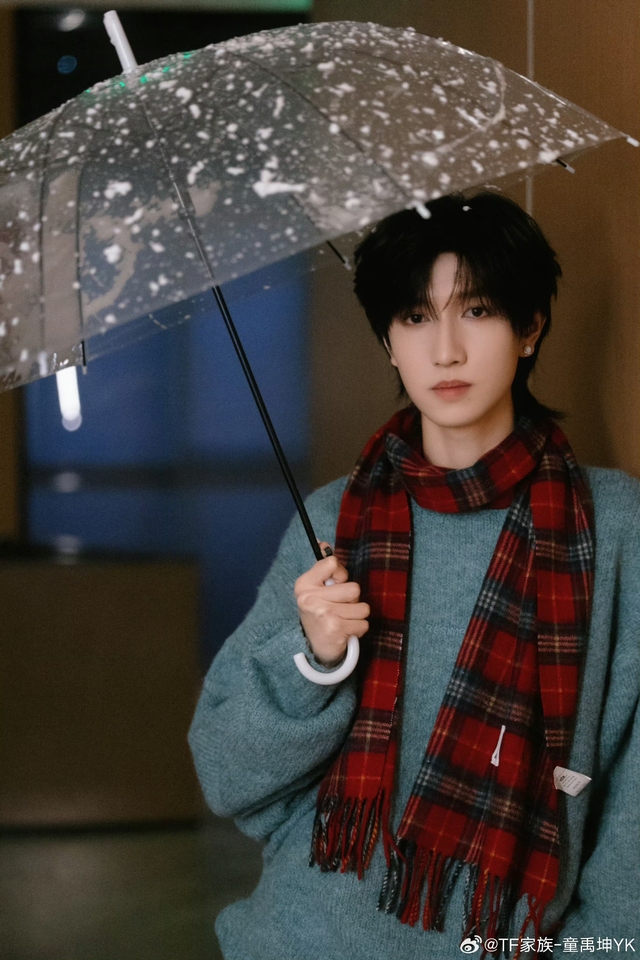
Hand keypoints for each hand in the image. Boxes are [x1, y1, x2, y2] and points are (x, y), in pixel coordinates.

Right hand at [294, 541, 369, 666]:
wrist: (315, 647)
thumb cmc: (320, 612)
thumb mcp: (316, 589)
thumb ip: (324, 568)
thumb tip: (323, 542)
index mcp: (304, 584)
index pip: (332, 563)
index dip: (341, 575)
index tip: (334, 586)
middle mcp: (310, 598)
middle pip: (354, 588)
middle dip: (353, 600)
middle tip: (340, 607)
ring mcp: (323, 614)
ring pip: (362, 607)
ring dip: (358, 615)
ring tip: (345, 620)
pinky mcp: (335, 630)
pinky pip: (364, 623)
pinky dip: (359, 629)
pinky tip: (346, 631)